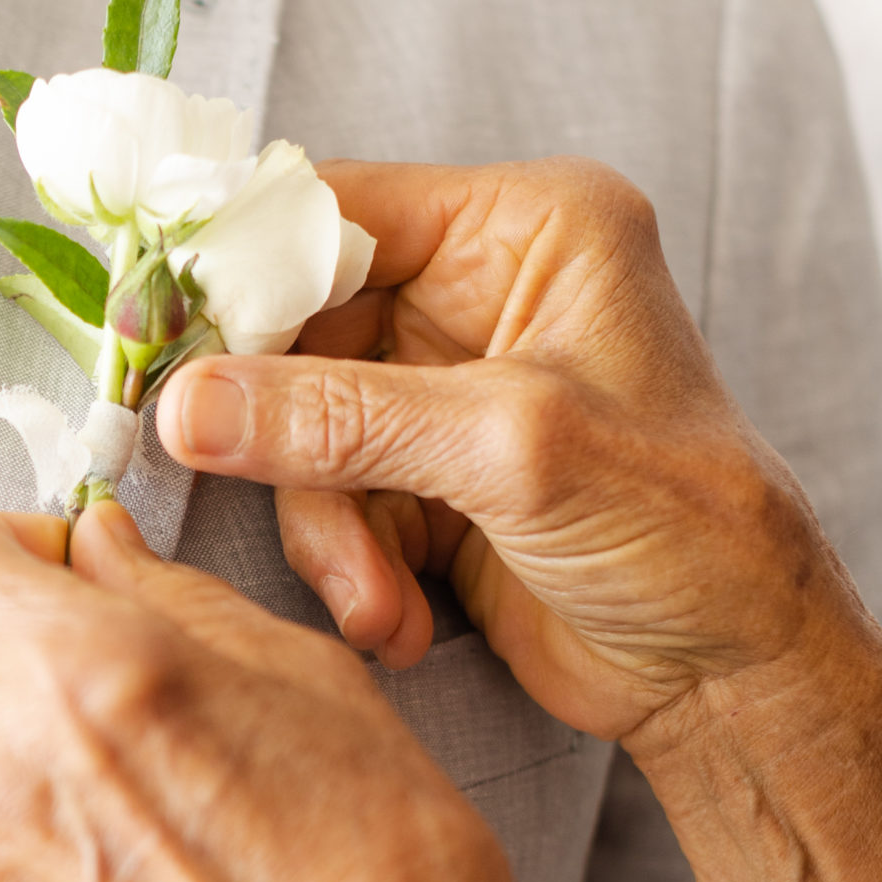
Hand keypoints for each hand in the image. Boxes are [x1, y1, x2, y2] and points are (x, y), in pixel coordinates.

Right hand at [155, 156, 866, 747]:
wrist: (726, 670)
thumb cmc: (682, 526)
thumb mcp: (509, 451)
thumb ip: (342, 420)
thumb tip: (187, 406)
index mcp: (523, 229)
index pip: (333, 211)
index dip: (237, 274)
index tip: (155, 342)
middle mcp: (478, 293)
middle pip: (298, 336)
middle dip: (291, 446)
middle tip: (266, 500)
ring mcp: (446, 391)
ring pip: (303, 436)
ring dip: (328, 533)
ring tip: (378, 603)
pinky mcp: (426, 480)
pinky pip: (330, 505)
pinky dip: (353, 572)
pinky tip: (402, 621)